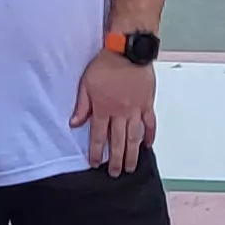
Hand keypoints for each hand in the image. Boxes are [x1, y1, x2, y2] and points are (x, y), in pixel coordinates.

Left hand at [73, 51, 155, 174]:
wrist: (127, 51)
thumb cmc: (106, 64)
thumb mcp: (86, 84)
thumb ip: (81, 106)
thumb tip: (75, 123)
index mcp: (103, 109)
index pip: (98, 137)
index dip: (96, 152)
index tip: (95, 163)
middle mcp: (120, 113)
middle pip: (118, 142)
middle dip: (116, 160)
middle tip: (116, 173)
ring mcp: (135, 109)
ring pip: (134, 137)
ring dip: (133, 154)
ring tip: (131, 167)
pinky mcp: (147, 103)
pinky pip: (150, 123)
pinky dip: (150, 135)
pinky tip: (148, 145)